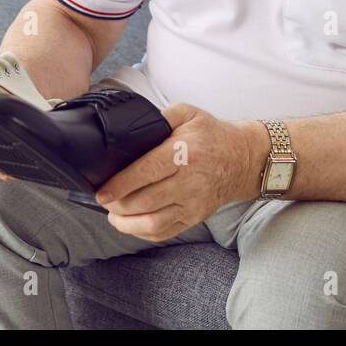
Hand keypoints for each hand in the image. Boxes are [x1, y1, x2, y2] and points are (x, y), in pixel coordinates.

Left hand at [94, 104, 263, 241]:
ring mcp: (193, 203)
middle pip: (146, 201)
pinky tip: (131, 223)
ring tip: (113, 215)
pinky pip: (165, 232)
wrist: (242, 159)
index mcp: (184, 152)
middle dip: (118, 205)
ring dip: (127, 223)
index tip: (102, 192)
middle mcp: (190, 181)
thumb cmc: (211, 135)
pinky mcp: (195, 217)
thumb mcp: (188, 113)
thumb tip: (133, 128)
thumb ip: (160, 117)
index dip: (121, 184)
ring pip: (153, 222)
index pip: (147, 172)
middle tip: (104, 200)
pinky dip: (143, 232)